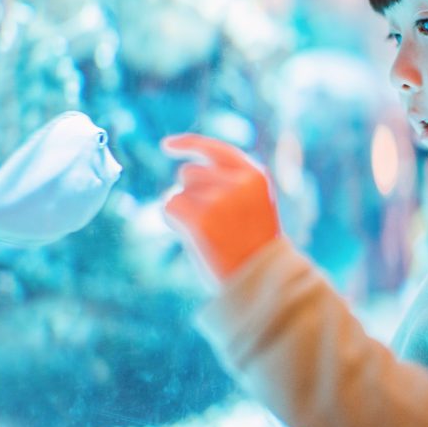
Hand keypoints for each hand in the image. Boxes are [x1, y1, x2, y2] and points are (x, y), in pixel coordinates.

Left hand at [162, 133, 280, 280]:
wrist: (260, 282)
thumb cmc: (252, 247)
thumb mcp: (253, 206)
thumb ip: (230, 183)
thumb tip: (186, 170)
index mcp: (256, 176)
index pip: (215, 150)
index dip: (188, 144)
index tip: (166, 146)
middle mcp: (238, 182)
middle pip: (189, 172)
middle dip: (190, 193)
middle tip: (212, 223)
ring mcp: (219, 199)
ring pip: (178, 192)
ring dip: (184, 210)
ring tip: (208, 234)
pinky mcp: (200, 218)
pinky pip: (169, 207)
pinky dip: (173, 221)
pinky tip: (193, 238)